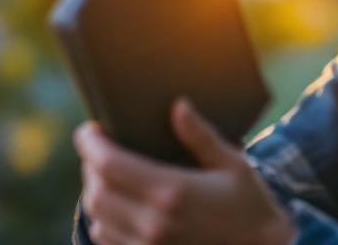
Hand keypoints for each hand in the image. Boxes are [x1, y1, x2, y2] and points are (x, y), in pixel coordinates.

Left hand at [75, 98, 295, 244]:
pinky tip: (116, 206)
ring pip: (97, 220)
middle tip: (97, 149)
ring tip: (104, 175)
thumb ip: (200, 135)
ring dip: (95, 194)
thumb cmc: (250, 205)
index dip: (90, 144)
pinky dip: (103, 222)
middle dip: (89, 166)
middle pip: (96, 193)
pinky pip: (108, 242)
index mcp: (172, 192)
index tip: (88, 130)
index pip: (110, 165)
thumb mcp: (232, 164)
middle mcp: (154, 224)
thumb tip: (178, 105)